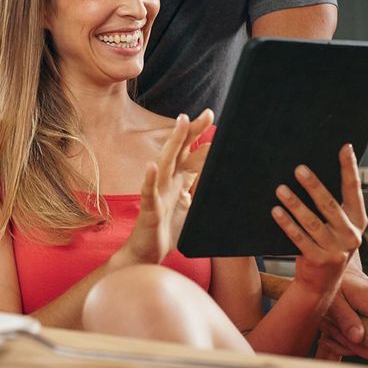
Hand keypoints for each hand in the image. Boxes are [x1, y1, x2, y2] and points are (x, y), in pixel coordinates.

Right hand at [118, 109, 212, 265]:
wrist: (147, 254)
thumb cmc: (166, 230)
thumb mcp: (191, 208)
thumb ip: (200, 191)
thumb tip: (220, 180)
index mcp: (178, 180)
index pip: (191, 153)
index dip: (202, 137)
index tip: (213, 118)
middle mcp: (167, 181)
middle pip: (180, 150)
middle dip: (192, 131)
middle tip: (208, 113)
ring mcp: (157, 193)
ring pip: (165, 162)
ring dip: (173, 142)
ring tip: (180, 123)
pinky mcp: (149, 209)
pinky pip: (148, 192)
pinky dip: (149, 178)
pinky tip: (151, 166)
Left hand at [271, 144, 367, 307]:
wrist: (322, 285)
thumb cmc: (327, 245)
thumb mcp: (339, 226)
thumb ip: (334, 204)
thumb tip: (315, 170)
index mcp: (358, 220)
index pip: (354, 189)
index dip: (350, 167)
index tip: (344, 147)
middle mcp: (350, 235)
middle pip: (329, 205)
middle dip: (313, 185)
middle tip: (299, 169)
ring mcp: (335, 250)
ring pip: (312, 222)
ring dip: (295, 204)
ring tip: (281, 189)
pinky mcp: (318, 261)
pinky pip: (299, 238)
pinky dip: (287, 224)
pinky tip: (276, 211)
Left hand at [315, 269, 367, 367]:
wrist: (338, 268)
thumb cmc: (335, 281)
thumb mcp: (333, 298)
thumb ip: (345, 317)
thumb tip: (357, 337)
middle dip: (359, 348)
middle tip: (333, 335)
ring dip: (350, 343)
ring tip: (329, 328)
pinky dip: (351, 340)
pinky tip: (333, 333)